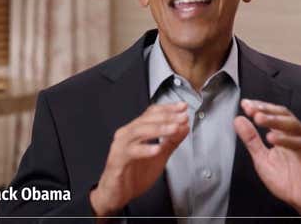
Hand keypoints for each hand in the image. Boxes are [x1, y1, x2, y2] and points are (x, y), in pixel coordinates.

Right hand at [90, 102, 188, 217]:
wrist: (116, 194)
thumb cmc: (133, 174)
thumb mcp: (159, 156)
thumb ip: (171, 141)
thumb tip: (184, 127)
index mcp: (136, 131)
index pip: (152, 113)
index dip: (168, 109)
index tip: (183, 107)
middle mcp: (127, 135)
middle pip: (146, 119)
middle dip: (167, 117)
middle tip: (182, 117)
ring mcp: (121, 146)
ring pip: (138, 131)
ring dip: (158, 129)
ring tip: (174, 129)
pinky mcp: (117, 160)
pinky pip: (131, 152)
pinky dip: (144, 149)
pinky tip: (156, 149)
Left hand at [233, 99, 300, 223]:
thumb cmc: (286, 180)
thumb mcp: (262, 158)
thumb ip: (251, 139)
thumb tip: (239, 120)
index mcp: (286, 134)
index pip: (274, 113)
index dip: (260, 107)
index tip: (245, 104)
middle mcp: (298, 135)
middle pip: (284, 115)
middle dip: (266, 110)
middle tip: (251, 109)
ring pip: (293, 125)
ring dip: (275, 121)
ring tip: (259, 119)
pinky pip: (300, 145)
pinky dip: (286, 140)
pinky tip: (272, 138)